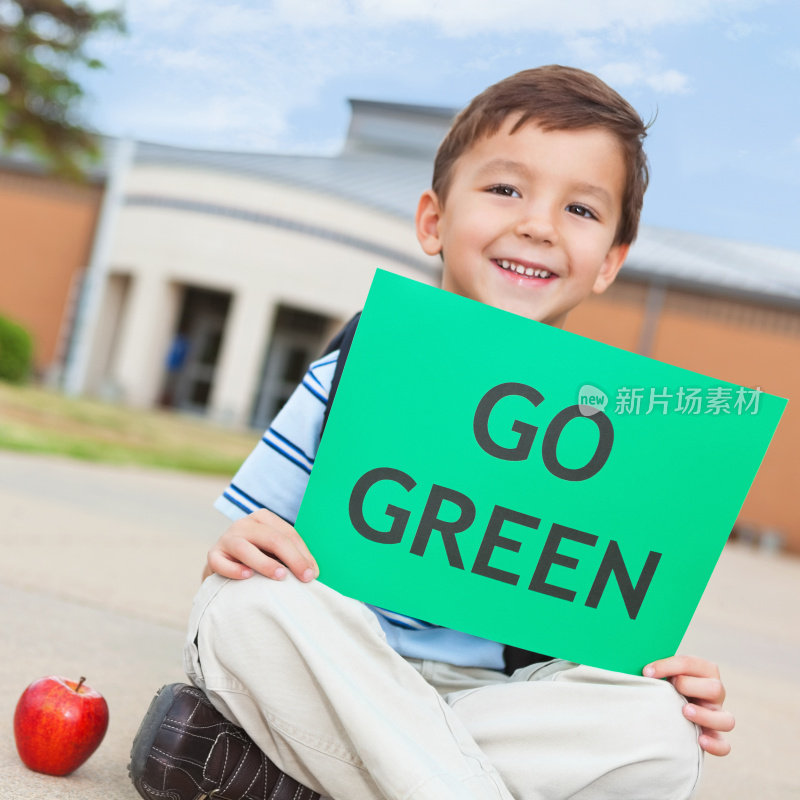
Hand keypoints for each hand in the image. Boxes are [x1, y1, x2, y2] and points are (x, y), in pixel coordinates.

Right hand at [204, 509, 318, 582]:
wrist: (224, 566)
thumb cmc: (257, 558)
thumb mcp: (273, 550)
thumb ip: (290, 555)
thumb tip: (313, 571)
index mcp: (263, 518)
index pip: (288, 534)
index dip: (303, 553)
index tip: (313, 573)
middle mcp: (244, 524)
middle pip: (272, 539)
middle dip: (292, 558)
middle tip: (305, 577)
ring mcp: (226, 538)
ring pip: (245, 548)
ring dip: (265, 563)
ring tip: (281, 576)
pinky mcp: (213, 555)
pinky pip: (221, 562)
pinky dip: (234, 569)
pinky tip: (247, 576)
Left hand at [644, 655, 734, 756]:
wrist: (668, 707)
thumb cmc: (665, 684)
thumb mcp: (664, 672)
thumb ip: (657, 668)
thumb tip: (641, 667)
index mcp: (704, 672)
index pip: (692, 664)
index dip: (668, 666)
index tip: (647, 671)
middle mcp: (715, 694)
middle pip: (716, 689)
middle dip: (690, 686)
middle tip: (672, 687)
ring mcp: (717, 716)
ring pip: (726, 719)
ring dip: (705, 715)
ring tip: (684, 711)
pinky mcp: (714, 737)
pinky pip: (724, 745)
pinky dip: (714, 744)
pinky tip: (699, 740)